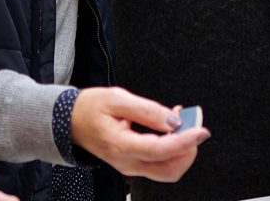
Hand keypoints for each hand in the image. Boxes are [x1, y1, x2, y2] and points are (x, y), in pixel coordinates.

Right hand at [71, 86, 208, 181]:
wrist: (68, 121)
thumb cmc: (89, 108)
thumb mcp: (116, 99)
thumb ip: (147, 110)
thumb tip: (174, 120)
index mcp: (121, 146)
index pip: (160, 151)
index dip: (184, 141)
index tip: (201, 130)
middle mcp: (127, 163)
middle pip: (169, 169)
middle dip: (188, 148)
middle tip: (192, 122)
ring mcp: (130, 167)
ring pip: (168, 170)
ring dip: (182, 149)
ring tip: (182, 122)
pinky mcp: (133, 164)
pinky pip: (160, 163)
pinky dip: (173, 149)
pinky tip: (172, 127)